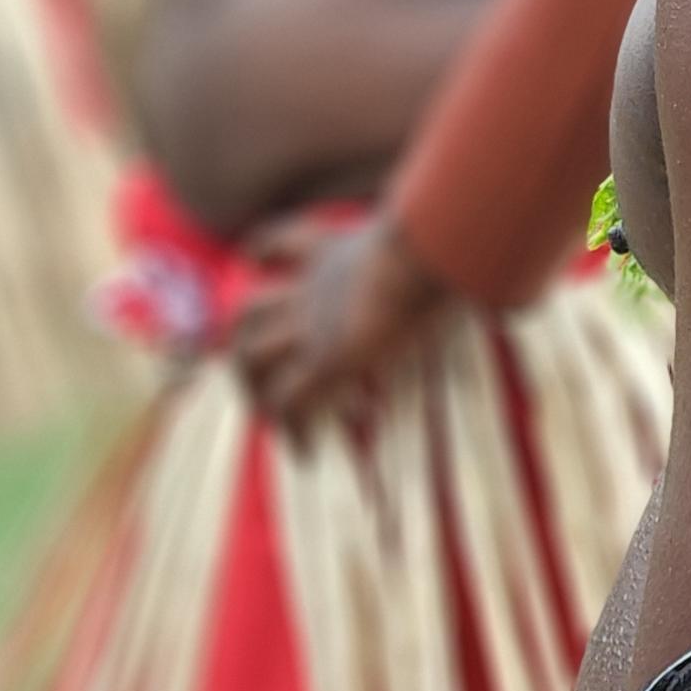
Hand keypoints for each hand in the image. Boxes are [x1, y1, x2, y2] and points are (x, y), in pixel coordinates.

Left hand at [232, 208, 447, 434]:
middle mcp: (309, 288)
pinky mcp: (325, 361)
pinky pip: (291, 404)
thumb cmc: (437, 240)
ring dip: (254, 390)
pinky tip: (307, 453)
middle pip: (246, 311)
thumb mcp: (420, 237)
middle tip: (254, 370)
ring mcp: (310, 326)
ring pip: (249, 358)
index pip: (277, 240)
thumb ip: (418, 241)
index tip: (254, 260)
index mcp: (330, 250)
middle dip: (240, 341)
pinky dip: (294, 432)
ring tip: (273, 417)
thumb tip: (450, 245)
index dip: (261, 251)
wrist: (423, 253)